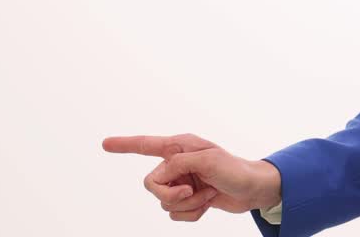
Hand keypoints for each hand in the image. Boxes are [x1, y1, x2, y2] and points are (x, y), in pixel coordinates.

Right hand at [102, 132, 282, 222]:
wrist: (253, 190)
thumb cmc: (235, 170)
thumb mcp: (209, 161)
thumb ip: (180, 164)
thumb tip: (163, 175)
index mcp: (180, 147)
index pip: (146, 145)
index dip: (124, 145)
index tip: (105, 144)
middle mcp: (177, 164)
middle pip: (152, 184)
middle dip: (170, 194)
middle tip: (192, 191)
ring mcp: (182, 183)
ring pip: (164, 203)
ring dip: (188, 204)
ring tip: (207, 195)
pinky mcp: (188, 199)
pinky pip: (176, 214)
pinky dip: (192, 213)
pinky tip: (208, 204)